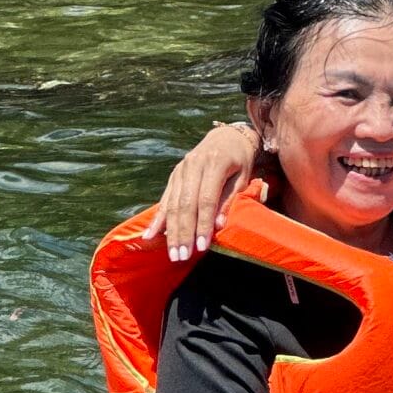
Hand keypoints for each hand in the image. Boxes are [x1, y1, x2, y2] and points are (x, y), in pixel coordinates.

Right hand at [143, 120, 263, 262]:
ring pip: (173, 204)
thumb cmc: (240, 160)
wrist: (227, 136)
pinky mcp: (174, 175)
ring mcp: (180, 170)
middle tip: (182, 256)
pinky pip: (165, 199)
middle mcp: (193, 165)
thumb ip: (229, 199)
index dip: (202, 224)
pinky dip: (158, 219)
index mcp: (214, 163)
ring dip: (170, 231)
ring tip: (172, 253)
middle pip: (185, 204)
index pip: (206, 199)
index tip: (201, 246)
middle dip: (183, 233)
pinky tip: (150, 236)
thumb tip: (218, 226)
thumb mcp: (243, 177)